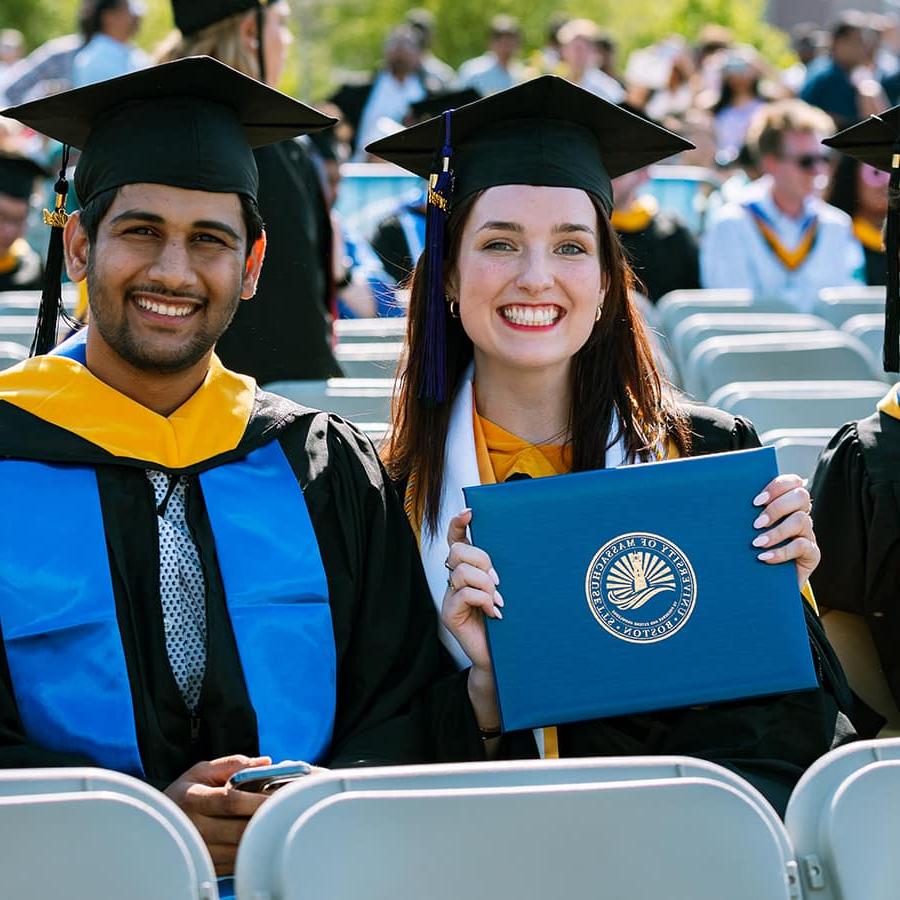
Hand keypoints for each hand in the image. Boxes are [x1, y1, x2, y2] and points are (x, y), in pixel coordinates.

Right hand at [164, 754, 270, 875]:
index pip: (229, 801)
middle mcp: (194, 828)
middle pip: (239, 829)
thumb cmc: (185, 794)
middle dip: (266, 819)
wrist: (159, 825)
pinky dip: (253, 850)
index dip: (256, 799)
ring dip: (263, 837)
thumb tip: (264, 763)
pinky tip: (263, 836)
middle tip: (288, 809)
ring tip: (279, 821)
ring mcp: (200, 851)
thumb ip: (233, 764)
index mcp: (192, 799)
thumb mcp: (201, 772)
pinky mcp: (208, 867)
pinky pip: (238, 862)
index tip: (280, 795)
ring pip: (241, 850)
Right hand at [442, 509, 501, 729]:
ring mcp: (450, 596)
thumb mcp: (511, 589)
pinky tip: (494, 612)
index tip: (470, 512)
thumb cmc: (511, 622)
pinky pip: (462, 593)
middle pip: (457, 550)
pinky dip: (482, 599)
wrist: (504, 659)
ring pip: (460, 570)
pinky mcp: (450, 614)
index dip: (459, 523)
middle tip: (498, 579)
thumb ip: (506, 570)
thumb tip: (519, 544)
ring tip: (498, 599)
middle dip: (481, 559)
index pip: (457, 537)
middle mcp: (456, 579)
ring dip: (484, 582)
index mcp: (470, 569)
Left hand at [750, 474, 818, 588]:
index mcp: (785, 503)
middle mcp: (799, 515)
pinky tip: (764, 557)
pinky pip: (803, 546)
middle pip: (800, 496)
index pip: (793, 482)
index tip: (756, 501)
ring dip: (777, 531)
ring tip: (756, 543)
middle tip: (756, 523)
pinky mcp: (811, 554)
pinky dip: (782, 552)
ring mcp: (807, 534)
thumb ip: (741, 512)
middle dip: (777, 507)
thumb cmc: (748, 550)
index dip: (777, 486)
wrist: (760, 583)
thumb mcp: (744, 529)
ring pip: (802, 520)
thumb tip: (715, 497)